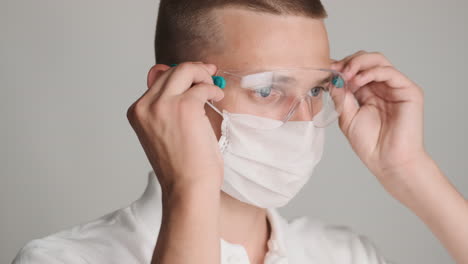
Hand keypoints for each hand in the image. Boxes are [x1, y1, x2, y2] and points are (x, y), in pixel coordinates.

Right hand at [126, 62, 224, 196]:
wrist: (188, 188)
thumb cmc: (181, 166)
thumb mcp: (164, 131)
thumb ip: (165, 105)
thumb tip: (173, 75)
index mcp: (138, 112)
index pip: (157, 79)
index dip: (178, 75)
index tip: (196, 76)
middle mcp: (146, 105)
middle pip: (170, 70)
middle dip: (193, 70)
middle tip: (210, 75)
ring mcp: (163, 104)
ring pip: (185, 70)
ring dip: (203, 76)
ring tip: (213, 91)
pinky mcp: (185, 106)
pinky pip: (202, 86)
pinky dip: (213, 90)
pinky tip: (217, 99)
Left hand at [331, 51, 425, 185]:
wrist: (387, 161)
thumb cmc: (370, 144)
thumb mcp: (346, 116)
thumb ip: (341, 96)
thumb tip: (332, 77)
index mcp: (367, 92)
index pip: (355, 69)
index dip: (341, 66)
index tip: (326, 69)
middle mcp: (382, 87)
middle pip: (366, 60)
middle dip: (349, 61)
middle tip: (336, 70)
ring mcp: (396, 88)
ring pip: (378, 60)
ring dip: (359, 63)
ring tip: (347, 74)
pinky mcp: (409, 91)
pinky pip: (390, 72)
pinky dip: (372, 71)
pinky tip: (358, 81)